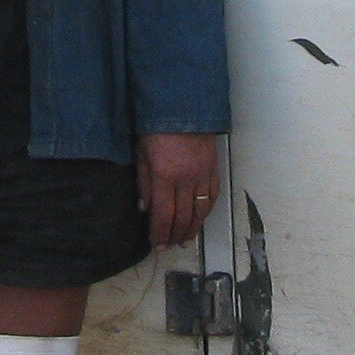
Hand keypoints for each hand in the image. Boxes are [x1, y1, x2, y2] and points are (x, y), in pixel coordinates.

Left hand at [139, 131, 221, 248]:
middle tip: (169, 246)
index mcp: (164, 177)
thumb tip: (145, 209)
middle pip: (182, 218)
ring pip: (200, 211)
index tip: (157, 245)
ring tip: (185, 240)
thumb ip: (143, 183)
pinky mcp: (213, 169)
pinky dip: (206, 211)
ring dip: (192, 229)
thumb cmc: (157, 129)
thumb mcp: (141, 154)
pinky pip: (212, 196)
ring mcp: (202, 176)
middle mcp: (185, 181)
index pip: (163, 215)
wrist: (183, 108)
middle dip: (175, 235)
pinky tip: (200, 219)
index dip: (160, 234)